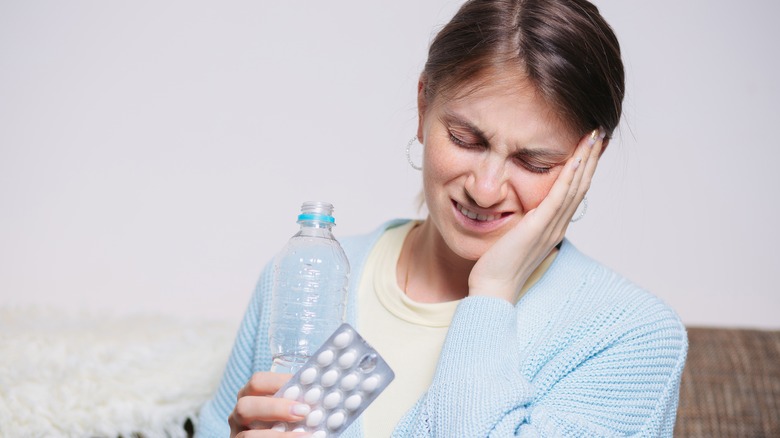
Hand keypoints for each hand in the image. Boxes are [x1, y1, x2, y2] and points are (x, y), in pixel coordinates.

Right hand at [229, 372, 311, 436]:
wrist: (280, 435)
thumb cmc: (285, 421)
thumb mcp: (288, 409)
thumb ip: (298, 402)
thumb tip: (325, 396)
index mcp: (250, 396)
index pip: (258, 381)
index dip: (280, 381)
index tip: (306, 385)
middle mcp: (239, 415)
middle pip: (245, 405)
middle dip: (276, 408)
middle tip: (304, 411)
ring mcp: (238, 434)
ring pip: (249, 435)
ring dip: (279, 436)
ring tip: (306, 435)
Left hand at [468, 129, 605, 301]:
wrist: (493, 287)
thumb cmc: (498, 264)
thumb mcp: (515, 235)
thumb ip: (523, 220)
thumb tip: (521, 206)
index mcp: (554, 226)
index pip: (574, 191)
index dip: (584, 167)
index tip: (589, 145)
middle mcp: (558, 226)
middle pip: (581, 185)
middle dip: (591, 157)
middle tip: (598, 133)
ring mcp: (550, 227)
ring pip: (575, 188)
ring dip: (585, 160)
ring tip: (593, 138)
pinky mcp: (538, 227)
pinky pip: (558, 198)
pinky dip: (568, 177)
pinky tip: (575, 159)